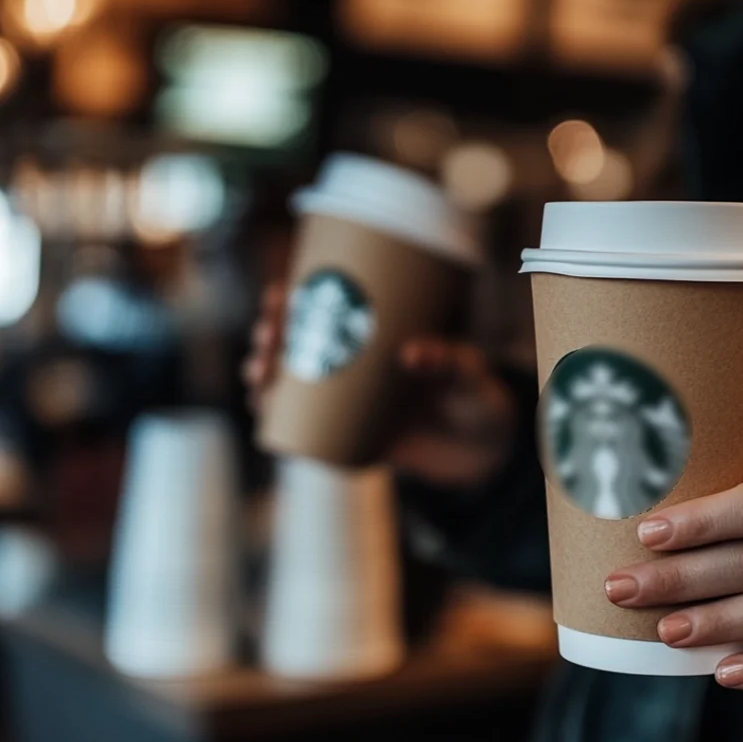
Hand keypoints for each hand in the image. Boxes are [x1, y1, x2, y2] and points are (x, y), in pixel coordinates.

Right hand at [242, 283, 516, 487]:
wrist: (485, 450)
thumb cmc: (477, 397)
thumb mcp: (467, 373)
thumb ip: (446, 362)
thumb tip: (411, 354)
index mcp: (377, 337)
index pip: (327, 311)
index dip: (293, 301)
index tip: (277, 291)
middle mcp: (356, 367)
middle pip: (297, 346)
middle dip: (270, 337)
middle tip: (268, 333)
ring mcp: (350, 405)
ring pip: (292, 386)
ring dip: (265, 377)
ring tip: (258, 373)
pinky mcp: (353, 439)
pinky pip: (307, 431)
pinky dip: (279, 422)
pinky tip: (261, 413)